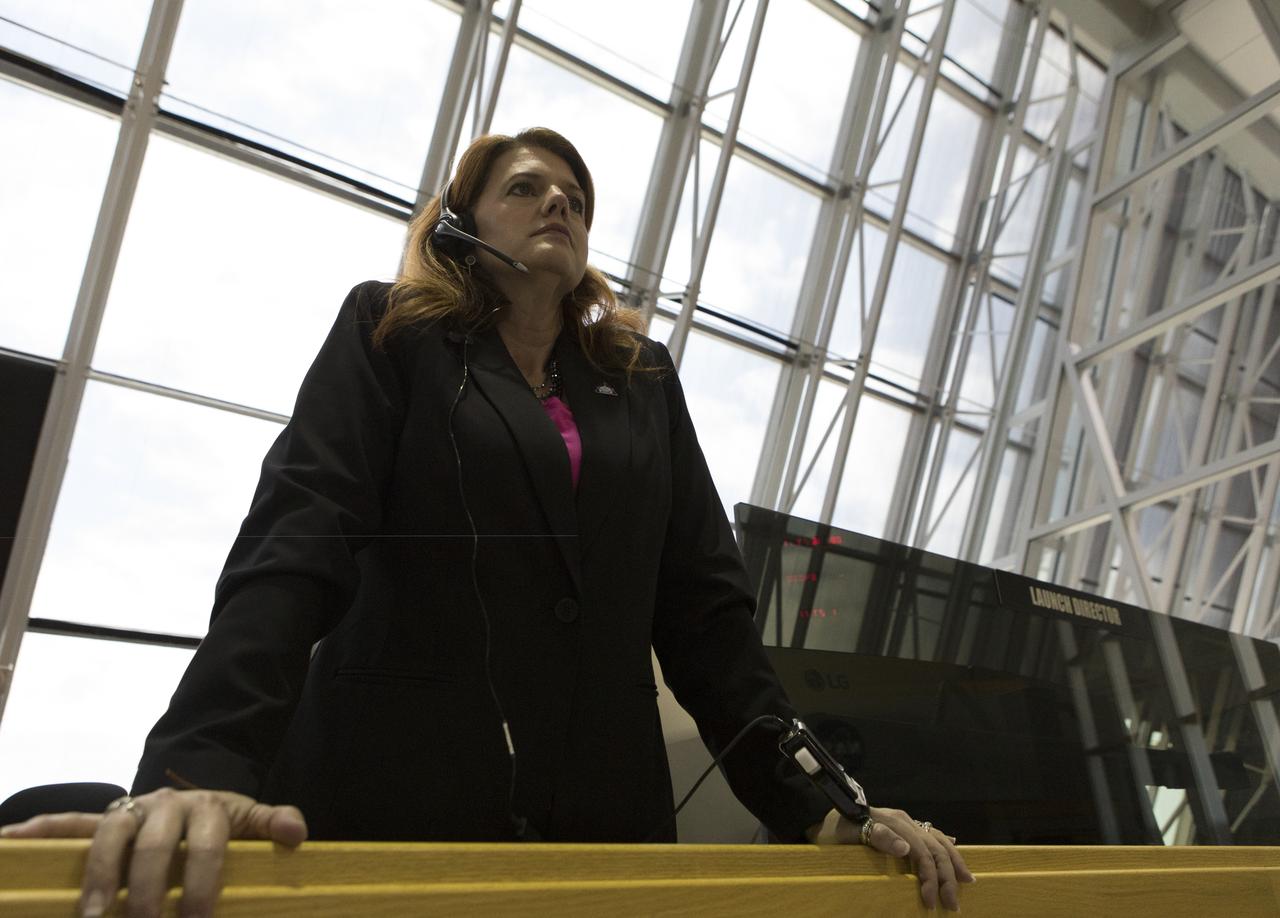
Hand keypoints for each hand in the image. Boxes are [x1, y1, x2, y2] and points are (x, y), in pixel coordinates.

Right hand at [0, 787, 306, 917]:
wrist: (194, 795)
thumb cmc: (222, 821)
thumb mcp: (250, 820)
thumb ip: (270, 824)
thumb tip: (296, 833)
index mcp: (206, 808)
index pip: (205, 845)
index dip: (201, 883)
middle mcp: (165, 806)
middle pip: (151, 846)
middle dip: (146, 892)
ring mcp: (129, 810)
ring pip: (107, 837)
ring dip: (98, 879)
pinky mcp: (101, 819)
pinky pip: (67, 824)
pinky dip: (37, 831)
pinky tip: (12, 841)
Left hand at [806, 806, 974, 910]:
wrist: (820, 819)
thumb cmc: (832, 831)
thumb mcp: (847, 834)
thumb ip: (876, 836)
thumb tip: (905, 847)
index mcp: (894, 821)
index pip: (921, 851)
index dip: (930, 877)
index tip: (929, 902)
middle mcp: (904, 820)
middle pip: (934, 848)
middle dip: (946, 877)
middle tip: (952, 905)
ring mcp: (905, 823)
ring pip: (938, 840)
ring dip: (953, 862)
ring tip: (966, 882)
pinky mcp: (902, 828)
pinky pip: (931, 834)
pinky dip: (945, 844)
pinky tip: (955, 851)